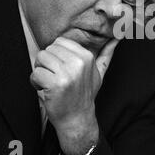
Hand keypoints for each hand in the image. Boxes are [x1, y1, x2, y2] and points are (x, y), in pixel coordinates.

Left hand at [30, 37, 118, 154]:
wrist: (77, 118)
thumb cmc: (85, 94)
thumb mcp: (100, 72)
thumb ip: (107, 53)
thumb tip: (118, 36)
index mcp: (87, 57)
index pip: (59, 42)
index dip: (56, 55)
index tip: (62, 68)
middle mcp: (78, 63)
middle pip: (48, 49)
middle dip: (46, 62)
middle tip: (55, 76)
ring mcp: (67, 73)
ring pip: (40, 59)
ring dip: (40, 72)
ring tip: (50, 82)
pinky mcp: (55, 84)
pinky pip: (36, 73)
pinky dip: (36, 83)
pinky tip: (46, 90)